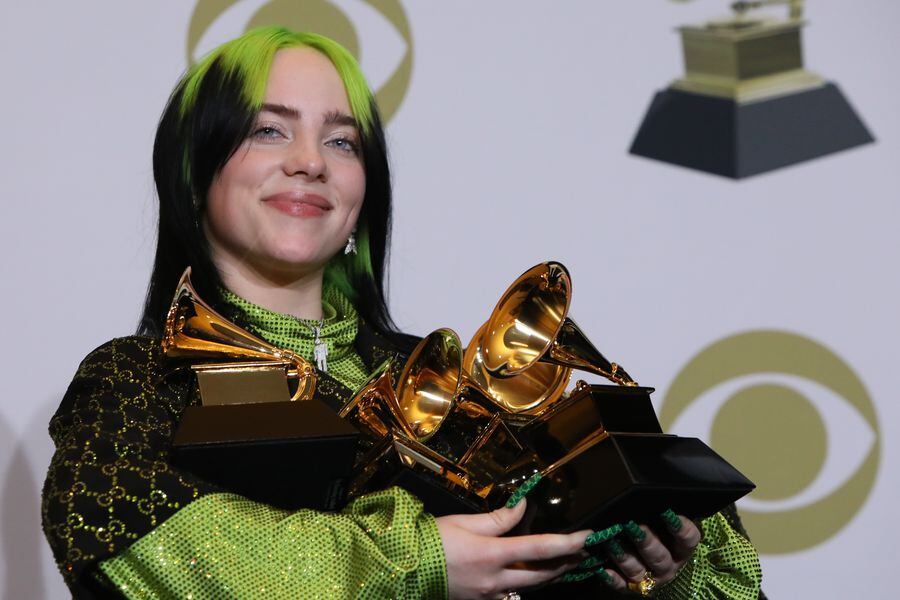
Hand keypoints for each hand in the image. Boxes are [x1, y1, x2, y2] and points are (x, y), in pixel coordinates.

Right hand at [436, 499, 590, 599]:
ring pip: (529, 587)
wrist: (403, 569)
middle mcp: (495, 580)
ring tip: (563, 561)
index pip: (540, 549)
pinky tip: (530, 573)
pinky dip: (525, 582)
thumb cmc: (432, 541)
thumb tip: (522, 507)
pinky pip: (512, 593)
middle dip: (565, 564)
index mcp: (491, 555)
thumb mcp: (465, 523)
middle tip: (582, 552)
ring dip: (548, 574)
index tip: (587, 536)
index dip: (567, 543)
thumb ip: (498, 518)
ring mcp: (489, 595)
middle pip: (541, 575)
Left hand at [603, 516, 701, 591]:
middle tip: (632, 526)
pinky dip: (612, 578)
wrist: (651, 567)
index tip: (668, 512)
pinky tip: (603, 569)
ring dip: (624, 556)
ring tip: (611, 542)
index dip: (681, 528)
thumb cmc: (658, 535)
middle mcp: (668, 566)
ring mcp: (650, 579)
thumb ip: (660, 515)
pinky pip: (622, 585)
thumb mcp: (665, 526)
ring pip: (638, 570)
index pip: (688, 540)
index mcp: (681, 550)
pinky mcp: (631, 587)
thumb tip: (650, 495)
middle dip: (646, 541)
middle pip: (659, 556)